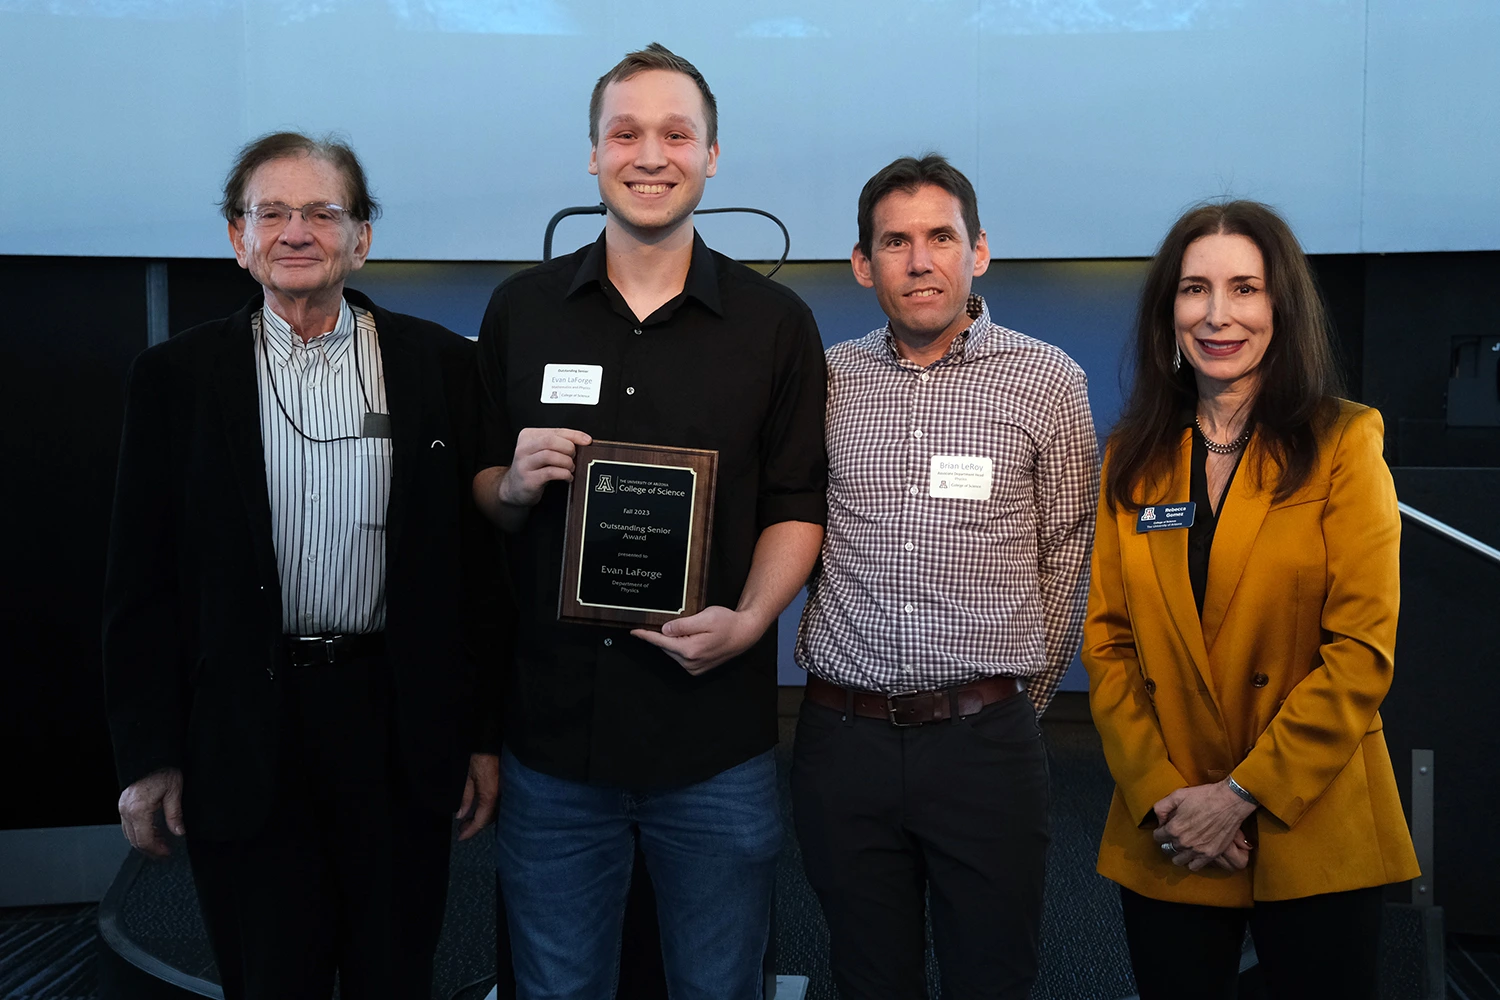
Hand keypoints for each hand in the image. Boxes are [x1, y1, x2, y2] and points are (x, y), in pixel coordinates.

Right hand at [118, 767, 184, 857]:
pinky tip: (153, 832)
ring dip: (145, 842)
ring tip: (161, 844)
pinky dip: (139, 832)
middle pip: (135, 840)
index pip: (144, 840)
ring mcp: (123, 808)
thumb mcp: (174, 792)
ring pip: (130, 834)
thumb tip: (179, 832)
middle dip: (150, 849)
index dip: (156, 850)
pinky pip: (128, 825)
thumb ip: (175, 815)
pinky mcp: (123, 805)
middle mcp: (127, 810)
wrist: (150, 755)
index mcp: (138, 809)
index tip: (167, 853)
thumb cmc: (162, 770)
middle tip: (164, 852)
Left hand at [455, 753, 499, 840]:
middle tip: (461, 829)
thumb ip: (465, 797)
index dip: (471, 830)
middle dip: (475, 826)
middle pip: (489, 818)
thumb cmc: (479, 755)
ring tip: (467, 821)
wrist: (492, 738)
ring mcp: (505, 790)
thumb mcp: (466, 776)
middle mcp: (501, 794)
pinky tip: (479, 810)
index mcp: (490, 793)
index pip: (481, 819)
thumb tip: (461, 815)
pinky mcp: (506, 786)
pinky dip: (488, 810)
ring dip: (481, 818)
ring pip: (495, 812)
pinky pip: (498, 803)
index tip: (461, 837)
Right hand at [496, 428, 591, 508]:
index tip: (587, 440)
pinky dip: (564, 474)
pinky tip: (567, 477)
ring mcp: (524, 464)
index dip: (574, 435)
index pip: (555, 431)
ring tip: (570, 468)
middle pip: (551, 441)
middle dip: (568, 448)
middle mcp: (523, 448)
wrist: (514, 489)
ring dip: (566, 462)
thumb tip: (583, 441)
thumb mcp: (543, 452)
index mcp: (528, 436)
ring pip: (550, 455)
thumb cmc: (533, 468)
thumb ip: (558, 444)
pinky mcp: (528, 479)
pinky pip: (550, 472)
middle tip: (574, 457)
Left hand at [631, 605, 767, 675]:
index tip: (634, 631)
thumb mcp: (705, 617)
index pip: (661, 641)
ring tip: (688, 628)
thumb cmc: (727, 623)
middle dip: (662, 634)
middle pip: (666, 646)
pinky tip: (689, 637)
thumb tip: (665, 630)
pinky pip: (681, 657)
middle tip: (666, 621)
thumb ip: (683, 625)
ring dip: (673, 641)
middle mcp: (690, 662)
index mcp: (690, 650)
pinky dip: (680, 647)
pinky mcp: (697, 669)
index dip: (646, 635)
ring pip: (673, 651)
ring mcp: (694, 668)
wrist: (744, 633)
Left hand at [1151, 780, 1257, 871]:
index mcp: (1174, 828)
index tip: (1165, 827)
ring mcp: (1197, 850)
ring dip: (1178, 853)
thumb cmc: (1204, 796)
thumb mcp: (1177, 795)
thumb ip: (1161, 807)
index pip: (1157, 837)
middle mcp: (1184, 842)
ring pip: (1178, 860)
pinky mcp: (1210, 854)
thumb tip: (1159, 821)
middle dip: (1168, 841)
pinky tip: (1193, 853)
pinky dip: (1191, 861)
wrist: (1229, 801)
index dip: (1160, 830)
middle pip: (1167, 848)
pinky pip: (1194, 866)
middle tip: (1175, 834)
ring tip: (1183, 845)